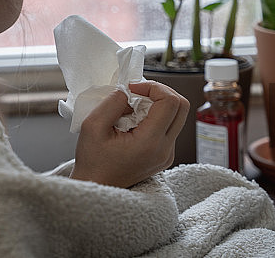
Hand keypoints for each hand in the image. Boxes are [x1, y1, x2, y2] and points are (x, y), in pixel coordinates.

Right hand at [70, 80, 188, 187]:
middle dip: (160, 91)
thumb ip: (112, 102)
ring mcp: (167, 153)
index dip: (153, 87)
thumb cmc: (92, 162)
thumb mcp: (93, 126)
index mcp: (150, 143)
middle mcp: (165, 149)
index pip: (170, 102)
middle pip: (182, 106)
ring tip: (133, 108)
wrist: (97, 187)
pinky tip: (135, 120)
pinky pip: (169, 126)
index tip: (132, 88)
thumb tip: (128, 91)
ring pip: (178, 115)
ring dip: (158, 103)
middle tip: (137, 92)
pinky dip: (155, 115)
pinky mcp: (165, 154)